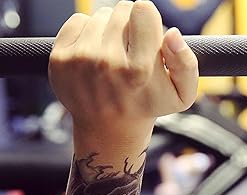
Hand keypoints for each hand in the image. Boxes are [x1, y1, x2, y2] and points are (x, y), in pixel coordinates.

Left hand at [48, 1, 198, 139]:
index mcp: (139, 70)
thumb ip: (187, 63)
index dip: (148, 23)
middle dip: (129, 28)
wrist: (109, 130)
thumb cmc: (148, 106)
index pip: (143, 9)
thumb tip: (173, 34)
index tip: (147, 42)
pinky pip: (76, 21)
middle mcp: (107, 63)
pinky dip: (87, 34)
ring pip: (99, 16)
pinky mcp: (59, 59)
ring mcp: (80, 60)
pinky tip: (94, 58)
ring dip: (108, 32)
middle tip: (130, 55)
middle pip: (121, 10)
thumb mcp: (181, 95)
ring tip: (112, 60)